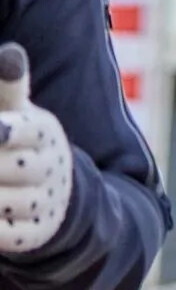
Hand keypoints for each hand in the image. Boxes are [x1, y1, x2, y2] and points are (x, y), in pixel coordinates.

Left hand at [0, 44, 72, 255]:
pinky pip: (9, 235)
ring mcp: (46, 201)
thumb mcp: (14, 110)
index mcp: (43, 131)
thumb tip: (11, 54)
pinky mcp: (37, 232)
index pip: (24, 130)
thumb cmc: (15, 137)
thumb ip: (7, 85)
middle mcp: (50, 166)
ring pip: (3, 203)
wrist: (55, 190)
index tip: (0, 130)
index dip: (7, 130)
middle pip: (8, 168)